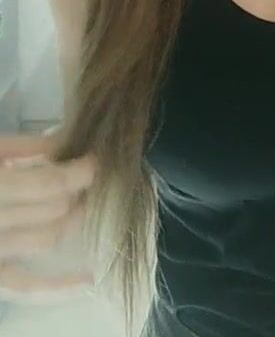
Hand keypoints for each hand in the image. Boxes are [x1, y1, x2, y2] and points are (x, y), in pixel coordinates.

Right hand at [0, 131, 96, 303]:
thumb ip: (23, 147)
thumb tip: (64, 143)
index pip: (46, 185)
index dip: (77, 172)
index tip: (96, 160)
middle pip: (51, 211)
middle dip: (77, 192)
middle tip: (89, 176)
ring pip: (46, 239)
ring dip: (71, 219)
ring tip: (83, 202)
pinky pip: (25, 286)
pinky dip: (57, 287)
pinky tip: (86, 279)